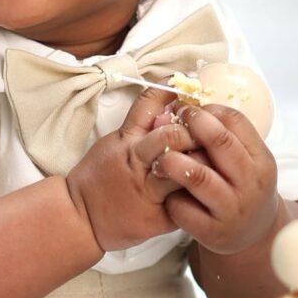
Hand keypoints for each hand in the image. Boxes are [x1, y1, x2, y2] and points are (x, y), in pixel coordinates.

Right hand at [65, 85, 196, 255]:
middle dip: (194, 129)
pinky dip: (198, 191)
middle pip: (171, 136)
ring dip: (202, 160)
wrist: (81, 219)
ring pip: (183, 169)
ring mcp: (149, 190)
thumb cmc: (98, 179)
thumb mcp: (113, 144)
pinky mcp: (159, 216)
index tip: (189, 78)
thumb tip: (171, 108)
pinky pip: (186, 200)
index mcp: (125, 141)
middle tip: (210, 125)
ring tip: (215, 157)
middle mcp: (137, 162)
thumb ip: (140, 128)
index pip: (148, 104)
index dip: (170, 89)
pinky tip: (209, 187)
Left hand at [157, 103, 279, 254]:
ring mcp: (231, 210)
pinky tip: (165, 191)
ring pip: (198, 176)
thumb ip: (225, 136)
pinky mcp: (211, 232)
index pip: (236, 122)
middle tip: (172, 119)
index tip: (188, 107)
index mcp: (262, 161)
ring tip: (161, 157)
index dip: (207, 110)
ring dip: (173, 161)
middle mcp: (251, 184)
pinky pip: (183, 208)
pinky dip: (169, 196)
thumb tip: (187, 105)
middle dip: (191, 125)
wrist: (253, 236)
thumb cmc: (243, 188)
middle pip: (220, 143)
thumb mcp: (247, 161)